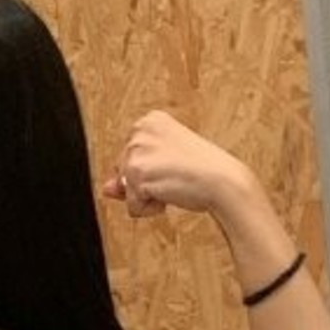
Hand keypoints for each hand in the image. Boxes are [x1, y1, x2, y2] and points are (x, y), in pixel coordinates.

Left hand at [101, 110, 250, 218]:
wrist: (223, 181)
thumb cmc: (202, 171)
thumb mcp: (163, 165)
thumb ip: (130, 174)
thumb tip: (106, 189)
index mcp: (149, 120)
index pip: (128, 158)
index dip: (149, 171)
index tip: (172, 166)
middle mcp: (140, 130)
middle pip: (123, 174)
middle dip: (145, 184)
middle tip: (174, 176)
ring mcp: (136, 151)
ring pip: (126, 191)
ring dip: (148, 197)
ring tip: (173, 183)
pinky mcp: (136, 173)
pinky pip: (132, 207)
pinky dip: (150, 208)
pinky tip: (170, 193)